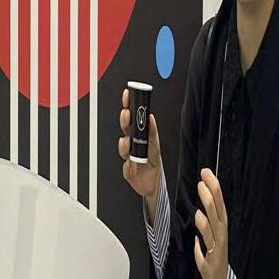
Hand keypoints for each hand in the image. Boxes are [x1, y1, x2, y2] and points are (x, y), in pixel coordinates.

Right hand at [118, 87, 160, 203]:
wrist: (152, 184)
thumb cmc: (153, 163)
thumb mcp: (155, 146)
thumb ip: (152, 132)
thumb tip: (150, 117)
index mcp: (139, 136)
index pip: (132, 117)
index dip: (129, 105)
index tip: (128, 94)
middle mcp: (132, 144)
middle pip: (126, 129)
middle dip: (125, 120)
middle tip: (127, 113)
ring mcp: (129, 156)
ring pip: (123, 147)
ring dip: (124, 143)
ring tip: (128, 141)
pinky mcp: (128, 170)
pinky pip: (126, 166)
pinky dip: (128, 164)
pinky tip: (130, 163)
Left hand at [193, 167, 228, 278]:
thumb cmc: (215, 269)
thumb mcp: (211, 245)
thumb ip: (207, 230)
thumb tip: (201, 214)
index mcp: (221, 235)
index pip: (219, 209)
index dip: (215, 191)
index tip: (206, 173)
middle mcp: (222, 244)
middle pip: (219, 219)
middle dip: (212, 200)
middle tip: (203, 181)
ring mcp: (217, 259)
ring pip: (213, 239)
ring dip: (207, 225)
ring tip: (199, 211)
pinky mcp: (211, 274)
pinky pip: (206, 262)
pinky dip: (201, 253)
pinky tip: (196, 244)